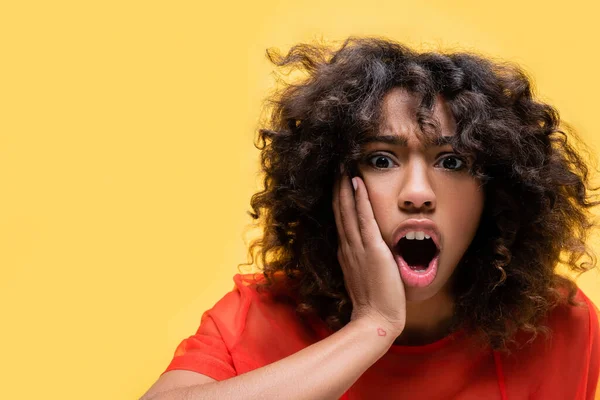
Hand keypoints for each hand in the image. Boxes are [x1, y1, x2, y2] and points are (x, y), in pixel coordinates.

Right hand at [332, 168, 406, 336]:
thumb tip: (370, 252)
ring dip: (345, 187)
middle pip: (340, 211)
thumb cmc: (375, 303)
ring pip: (348, 211)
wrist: (377, 320)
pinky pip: (364, 218)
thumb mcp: (365, 276)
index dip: (339, 200)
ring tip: (343, 168)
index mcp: (346, 253)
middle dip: (337, 188)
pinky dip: (360, 199)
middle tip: (336, 167)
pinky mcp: (371, 249)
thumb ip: (364, 262)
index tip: (338, 182)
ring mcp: (357, 247)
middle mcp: (347, 247)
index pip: (341, 220)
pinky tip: (358, 183)